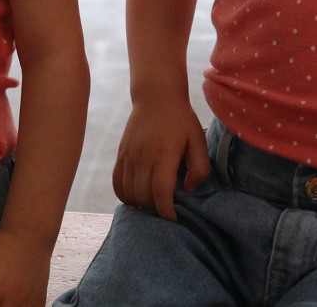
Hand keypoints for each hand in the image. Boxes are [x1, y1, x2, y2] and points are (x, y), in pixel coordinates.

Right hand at [112, 99, 208, 221]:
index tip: (174, 219)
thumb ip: (199, 168)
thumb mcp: (198, 140)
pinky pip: (117, 183)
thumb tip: (188, 190)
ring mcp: (129, 156)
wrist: (156, 97)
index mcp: (164, 155)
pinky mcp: (121, 155)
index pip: (161, 193)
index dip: (167, 211)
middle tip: (167, 208)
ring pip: (129, 192)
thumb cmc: (181, 120)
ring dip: (141, 203)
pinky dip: (125, 195)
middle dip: (156, 208)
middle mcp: (143, 158)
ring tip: (153, 203)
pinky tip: (136, 198)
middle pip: (144, 196)